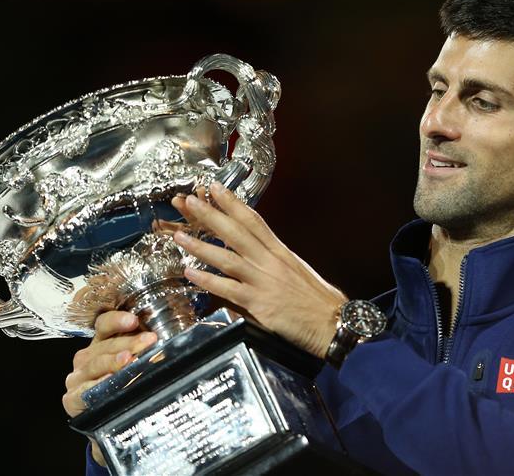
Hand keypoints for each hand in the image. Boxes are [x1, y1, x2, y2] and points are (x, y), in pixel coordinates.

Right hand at [62, 310, 157, 465]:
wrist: (109, 423)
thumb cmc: (125, 388)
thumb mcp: (133, 365)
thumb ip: (143, 351)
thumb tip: (172, 342)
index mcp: (100, 344)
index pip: (104, 324)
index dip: (117, 320)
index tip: (134, 320)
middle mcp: (86, 358)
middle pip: (105, 345)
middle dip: (129, 343)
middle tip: (150, 341)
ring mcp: (77, 378)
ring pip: (96, 364)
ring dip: (115, 361)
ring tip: (130, 360)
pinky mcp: (72, 399)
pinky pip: (85, 390)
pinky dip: (99, 385)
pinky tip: (110, 380)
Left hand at [172, 181, 346, 358]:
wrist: (334, 323)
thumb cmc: (318, 301)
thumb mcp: (297, 271)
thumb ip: (275, 263)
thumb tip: (258, 259)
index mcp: (280, 252)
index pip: (253, 221)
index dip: (233, 203)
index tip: (216, 188)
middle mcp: (270, 262)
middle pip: (236, 232)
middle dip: (211, 215)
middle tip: (190, 201)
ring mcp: (263, 281)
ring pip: (226, 258)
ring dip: (200, 245)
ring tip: (179, 235)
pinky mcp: (259, 303)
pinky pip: (227, 289)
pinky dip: (207, 280)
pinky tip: (191, 273)